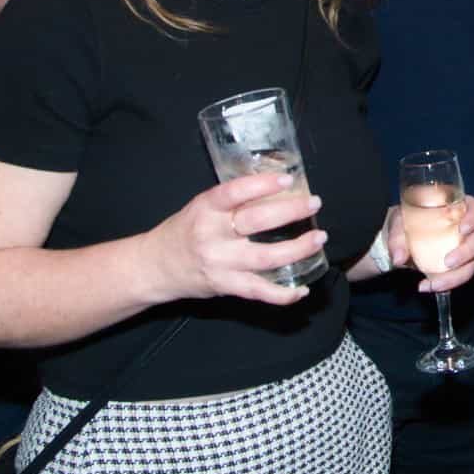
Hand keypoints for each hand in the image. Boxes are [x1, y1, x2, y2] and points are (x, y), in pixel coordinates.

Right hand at [145, 172, 326, 305]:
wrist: (154, 267)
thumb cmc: (184, 231)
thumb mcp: (201, 208)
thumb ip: (231, 201)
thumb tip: (274, 186)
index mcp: (205, 209)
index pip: (235, 192)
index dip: (262, 184)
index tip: (288, 179)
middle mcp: (212, 235)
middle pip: (257, 222)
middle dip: (290, 212)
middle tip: (313, 203)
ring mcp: (220, 263)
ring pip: (265, 257)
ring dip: (297, 249)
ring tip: (318, 238)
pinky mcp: (225, 285)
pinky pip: (258, 291)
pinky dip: (283, 293)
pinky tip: (302, 289)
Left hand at [386, 194, 473, 294]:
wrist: (402, 243)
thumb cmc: (406, 224)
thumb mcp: (398, 223)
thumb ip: (397, 237)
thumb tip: (399, 258)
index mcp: (458, 208)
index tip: (462, 229)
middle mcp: (469, 228)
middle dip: (468, 251)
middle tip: (448, 262)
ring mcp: (468, 247)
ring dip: (458, 274)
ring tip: (435, 283)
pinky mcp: (463, 265)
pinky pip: (463, 275)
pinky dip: (448, 283)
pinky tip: (429, 285)